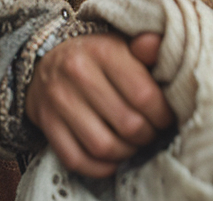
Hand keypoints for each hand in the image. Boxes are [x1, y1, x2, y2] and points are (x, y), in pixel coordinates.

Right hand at [25, 31, 172, 177]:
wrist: (49, 58)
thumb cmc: (98, 55)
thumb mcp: (123, 44)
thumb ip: (146, 50)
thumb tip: (156, 46)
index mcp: (104, 50)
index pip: (144, 95)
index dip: (162, 114)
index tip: (167, 117)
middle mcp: (78, 72)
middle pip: (127, 125)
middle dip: (147, 136)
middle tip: (151, 132)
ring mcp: (58, 99)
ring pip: (103, 147)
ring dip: (125, 153)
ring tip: (133, 144)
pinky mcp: (46, 121)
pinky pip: (75, 160)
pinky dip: (98, 167)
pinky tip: (111, 158)